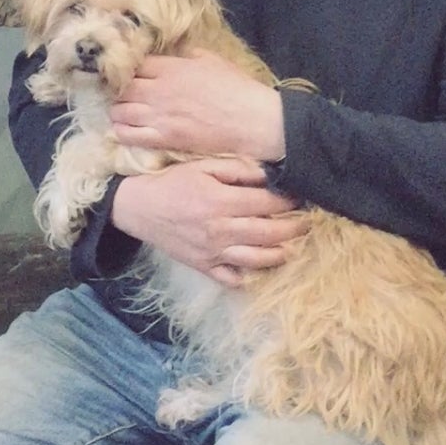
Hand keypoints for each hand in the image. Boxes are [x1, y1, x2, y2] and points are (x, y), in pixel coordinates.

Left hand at [109, 49, 285, 160]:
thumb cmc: (237, 89)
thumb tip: (169, 55)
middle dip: (118, 90)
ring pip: (120, 111)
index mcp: (171, 68)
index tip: (128, 73)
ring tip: (122, 110)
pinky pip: (128, 135)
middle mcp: (159, 90)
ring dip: (117, 110)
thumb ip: (184, 55)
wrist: (254, 122)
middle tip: (121, 93)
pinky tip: (124, 129)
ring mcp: (160, 116)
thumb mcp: (210, 60)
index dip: (128, 68)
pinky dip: (121, 131)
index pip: (134, 64)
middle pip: (121, 87)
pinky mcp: (164, 138)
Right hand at [110, 156, 307, 286]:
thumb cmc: (171, 182)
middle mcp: (221, 230)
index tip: (301, 196)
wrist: (139, 208)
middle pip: (269, 233)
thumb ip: (235, 169)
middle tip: (307, 222)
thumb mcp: (201, 166)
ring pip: (258, 259)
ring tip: (293, 245)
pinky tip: (262, 266)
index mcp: (220, 201)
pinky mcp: (205, 267)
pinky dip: (251, 275)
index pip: (266, 202)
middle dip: (294, 228)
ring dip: (282, 252)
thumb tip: (267, 173)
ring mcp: (214, 252)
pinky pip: (234, 278)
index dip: (288, 200)